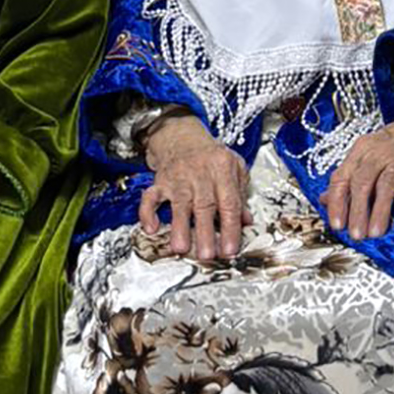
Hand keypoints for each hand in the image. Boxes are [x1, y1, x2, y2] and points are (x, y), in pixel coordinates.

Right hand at [140, 114, 249, 260]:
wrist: (184, 138)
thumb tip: (245, 221)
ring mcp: (178, 177)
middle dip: (205, 232)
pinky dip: (147, 212)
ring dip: (179, 227)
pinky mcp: (160, 181)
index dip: (230, 228)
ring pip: (179, 203)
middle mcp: (200, 173)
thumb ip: (240, 194)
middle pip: (204, 205)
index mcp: (222, 168)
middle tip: (207, 255)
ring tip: (181, 248)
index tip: (230, 249)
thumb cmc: (211, 157)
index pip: (229, 202)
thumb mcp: (234, 168)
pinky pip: (150, 197)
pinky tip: (151, 228)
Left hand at [324, 105, 393, 240]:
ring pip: (387, 185)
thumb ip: (346, 177)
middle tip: (356, 235)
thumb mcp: (365, 154)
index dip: (337, 202)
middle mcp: (379, 155)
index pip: (342, 177)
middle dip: (357, 210)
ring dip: (380, 210)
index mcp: (361, 152)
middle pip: (362, 182)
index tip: (337, 225)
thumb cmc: (392, 146)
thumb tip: (325, 200)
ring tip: (376, 232)